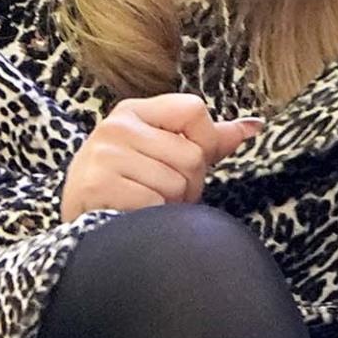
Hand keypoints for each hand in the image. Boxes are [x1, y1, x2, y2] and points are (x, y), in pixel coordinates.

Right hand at [60, 94, 260, 220]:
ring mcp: (103, 155)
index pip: (195, 110)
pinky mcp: (96, 186)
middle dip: (187, 186)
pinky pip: (153, 204)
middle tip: (160, 195)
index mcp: (134, 112)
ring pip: (175, 184)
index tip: (186, 164)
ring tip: (146, 207)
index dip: (204, 144)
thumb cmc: (131, 188)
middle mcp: (116, 126)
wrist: (82, 226)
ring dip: (169, 206)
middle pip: (191, 155)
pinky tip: (132, 218)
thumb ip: (209, 140)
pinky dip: (151, 220)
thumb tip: (256, 126)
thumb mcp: (165, 154)